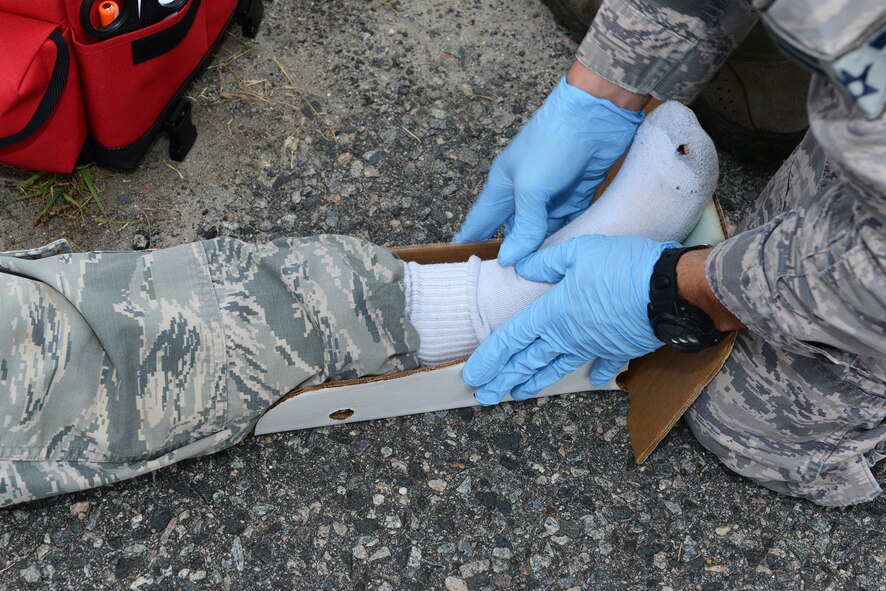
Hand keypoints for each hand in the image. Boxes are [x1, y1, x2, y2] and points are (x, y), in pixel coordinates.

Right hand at [453, 75, 643, 265]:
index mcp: (503, 185)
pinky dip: (567, 236)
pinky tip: (567, 254)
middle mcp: (524, 192)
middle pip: (513, 231)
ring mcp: (550, 194)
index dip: (469, 241)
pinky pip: (568, 223)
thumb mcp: (532, 187)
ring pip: (542, 231)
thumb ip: (525, 225)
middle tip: (507, 283)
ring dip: (543, 248)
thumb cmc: (554, 143)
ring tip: (540, 276)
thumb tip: (511, 260)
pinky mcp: (576, 195)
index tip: (458, 264)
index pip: (480, 220)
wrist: (597, 115)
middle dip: (512, 253)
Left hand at [462, 235, 679, 404]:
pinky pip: (603, 363)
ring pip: (557, 366)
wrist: (672, 290)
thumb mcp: (579, 251)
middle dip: (503, 379)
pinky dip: (595, 371)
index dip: (489, 358)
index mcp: (554, 312)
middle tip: (483, 397)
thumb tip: (521, 265)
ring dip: (534, 381)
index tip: (471, 376)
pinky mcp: (620, 347)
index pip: (512, 339)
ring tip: (515, 395)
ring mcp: (594, 345)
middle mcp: (569, 335)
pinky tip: (590, 379)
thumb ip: (546, 262)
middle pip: (528, 361)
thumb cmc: (624, 266)